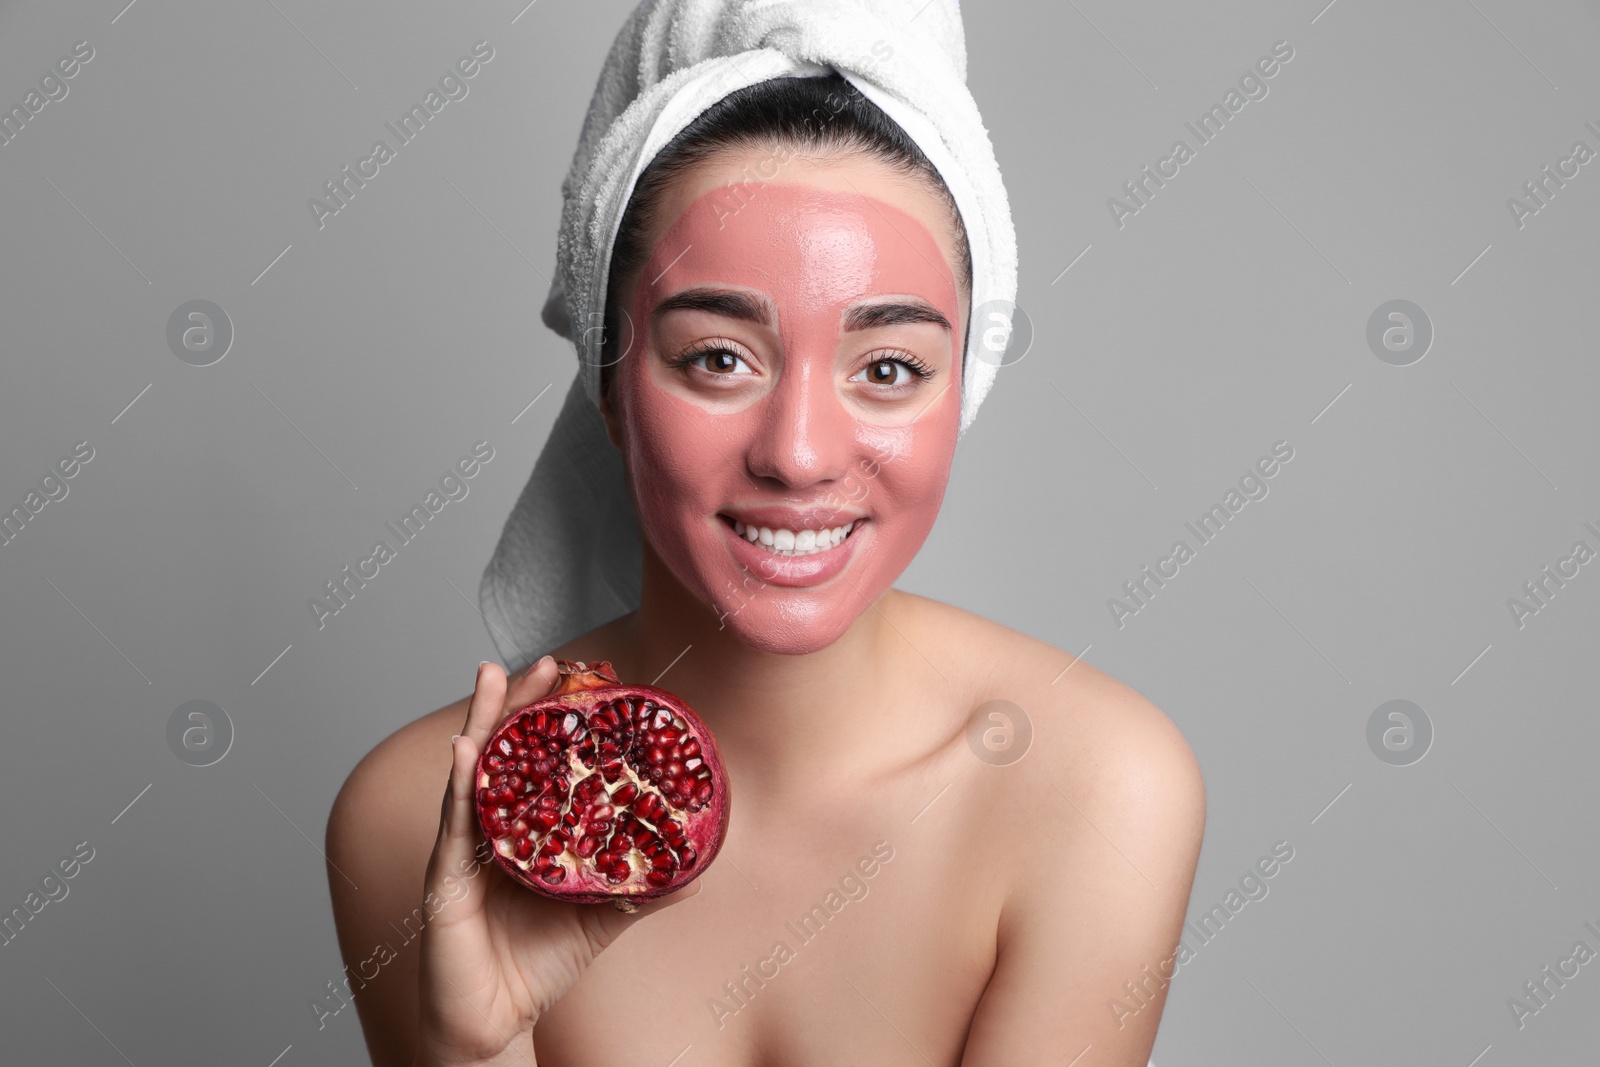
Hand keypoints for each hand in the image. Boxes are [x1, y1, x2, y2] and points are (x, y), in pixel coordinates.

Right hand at [413, 658, 698, 1066]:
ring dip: (483, 720)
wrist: (495, 1022)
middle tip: (545, 660)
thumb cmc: (538, 965)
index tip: (578, 678)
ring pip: (475, 770)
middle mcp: (493, 828)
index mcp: (528, 831)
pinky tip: (463, 748)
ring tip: (494, 674)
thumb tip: (698, 870)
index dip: (553, 720)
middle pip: (505, 750)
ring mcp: (465, 847)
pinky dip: (459, 782)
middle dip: (520, 702)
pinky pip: (455, 821)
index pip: (540, 762)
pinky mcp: (446, 875)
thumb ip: (642, 891)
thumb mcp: (601, 919)